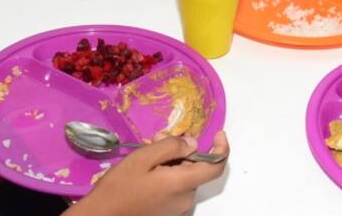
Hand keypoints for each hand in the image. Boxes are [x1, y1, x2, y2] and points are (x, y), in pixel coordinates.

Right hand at [68, 132, 229, 215]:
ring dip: (172, 161)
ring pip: (184, 176)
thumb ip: (172, 147)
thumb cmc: (120, 186)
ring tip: (148, 152)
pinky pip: (176, 187)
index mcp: (183, 184)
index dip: (222, 148)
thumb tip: (194, 143)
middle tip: (157, 139)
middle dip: (182, 150)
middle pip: (195, 168)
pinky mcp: (168, 212)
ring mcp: (177, 208)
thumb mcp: (143, 158)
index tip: (218, 133)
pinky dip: (168, 173)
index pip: (216, 167)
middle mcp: (186, 199)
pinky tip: (147, 168)